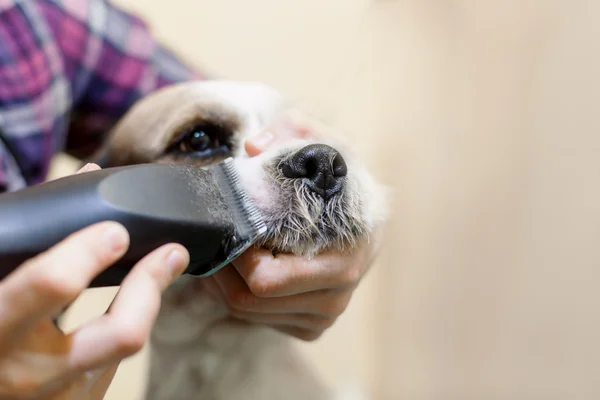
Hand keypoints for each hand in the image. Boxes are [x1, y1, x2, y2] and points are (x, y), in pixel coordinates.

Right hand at [0, 164, 189, 398]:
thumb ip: (37, 236)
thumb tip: (88, 178)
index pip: (54, 285)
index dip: (89, 252)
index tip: (117, 231)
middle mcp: (29, 372)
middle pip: (123, 332)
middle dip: (151, 286)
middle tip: (172, 252)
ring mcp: (59, 396)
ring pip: (127, 345)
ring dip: (145, 303)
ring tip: (158, 268)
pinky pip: (115, 364)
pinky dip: (121, 327)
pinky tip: (123, 306)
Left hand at [197, 111, 382, 340]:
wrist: (367, 217)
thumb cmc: (343, 182)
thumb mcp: (324, 144)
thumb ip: (292, 132)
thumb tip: (253, 148)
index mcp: (342, 261)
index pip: (266, 278)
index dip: (236, 252)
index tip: (231, 222)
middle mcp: (335, 297)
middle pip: (248, 300)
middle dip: (221, 270)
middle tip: (215, 237)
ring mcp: (323, 315)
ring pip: (247, 314)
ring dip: (225, 284)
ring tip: (225, 248)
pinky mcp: (312, 325)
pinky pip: (257, 320)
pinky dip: (239, 295)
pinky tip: (244, 268)